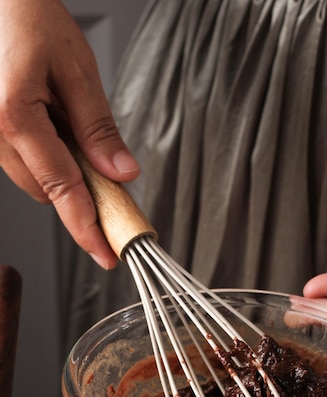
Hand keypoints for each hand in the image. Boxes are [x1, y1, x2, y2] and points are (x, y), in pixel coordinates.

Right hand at [0, 0, 139, 268]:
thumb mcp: (77, 68)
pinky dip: (45, 155)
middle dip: (80, 189)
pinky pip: (21, 161)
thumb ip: (98, 127)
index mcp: (14, 117)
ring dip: (61, 169)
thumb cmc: (26, 14)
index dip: (88, 227)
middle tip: (106, 165)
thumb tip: (121, 172)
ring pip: (34, 179)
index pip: (61, 190)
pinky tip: (50, 122)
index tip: (107, 253)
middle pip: (47, 191)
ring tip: (66, 120)